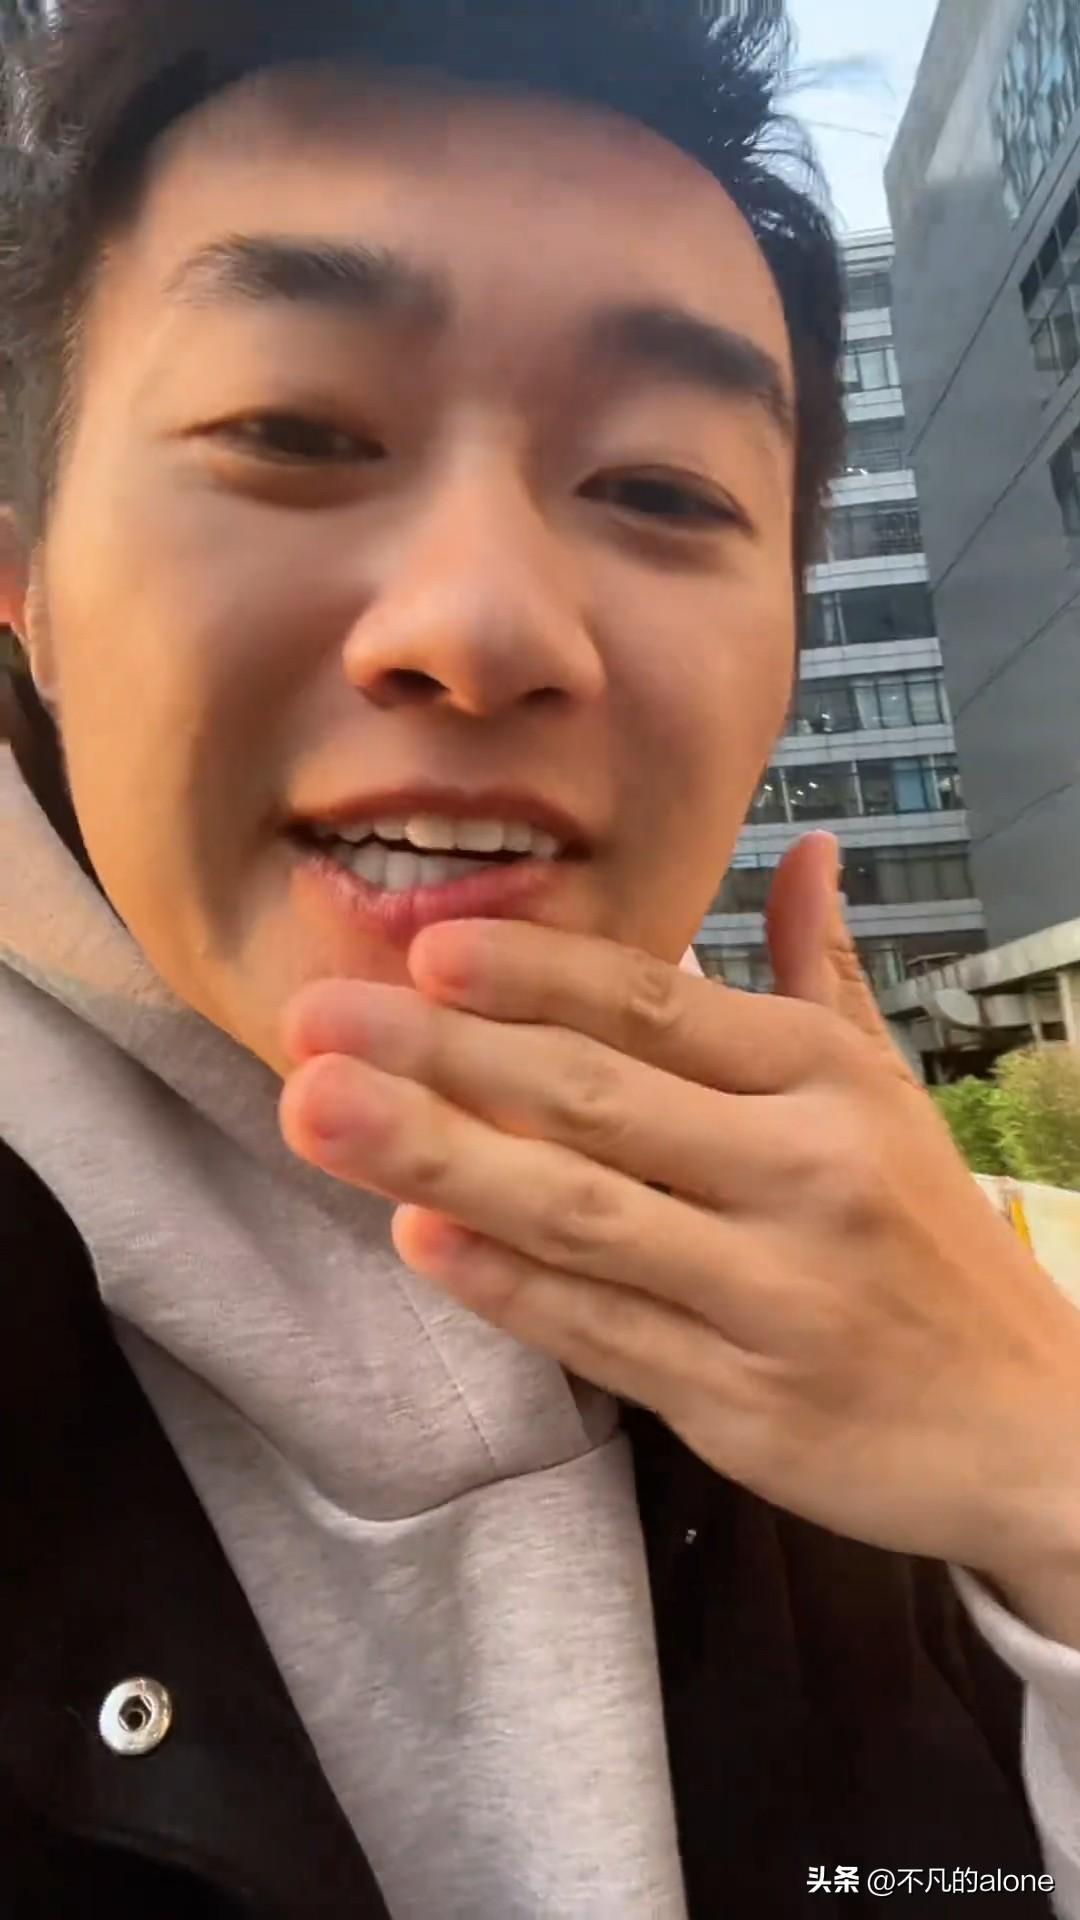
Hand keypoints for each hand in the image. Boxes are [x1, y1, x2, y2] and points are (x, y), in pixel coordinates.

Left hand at [279, 833, 1079, 1623]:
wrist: (1035, 1427)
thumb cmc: (931, 1242)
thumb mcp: (890, 1096)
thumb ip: (824, 974)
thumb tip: (804, 850)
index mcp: (827, 1082)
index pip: (659, 1008)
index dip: (538, 974)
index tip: (427, 946)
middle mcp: (801, 1174)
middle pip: (596, 1099)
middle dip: (443, 1054)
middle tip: (316, 1019)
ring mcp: (769, 1295)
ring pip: (581, 1215)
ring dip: (439, 1159)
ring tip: (321, 1115)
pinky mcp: (741, 1403)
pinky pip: (601, 1332)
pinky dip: (508, 1286)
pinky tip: (417, 1240)